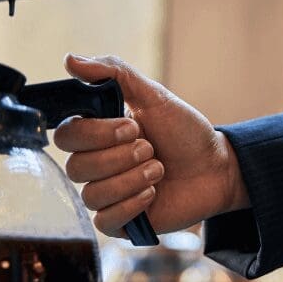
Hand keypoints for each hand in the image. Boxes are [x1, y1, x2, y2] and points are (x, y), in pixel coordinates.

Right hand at [53, 54, 248, 237]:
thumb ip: (114, 73)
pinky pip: (103, 221)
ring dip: (131, 179)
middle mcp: (96, 164)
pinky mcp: (121, 222)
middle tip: (150, 147)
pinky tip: (153, 193)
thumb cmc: (184, 131)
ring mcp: (107, 194)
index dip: (96, 133)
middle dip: (119, 156)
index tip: (131, 125)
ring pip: (91, 194)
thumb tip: (69, 60)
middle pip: (74, 167)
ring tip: (158, 169)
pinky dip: (130, 204)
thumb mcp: (154, 95)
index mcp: (97, 133)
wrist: (216, 167)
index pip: (66, 135)